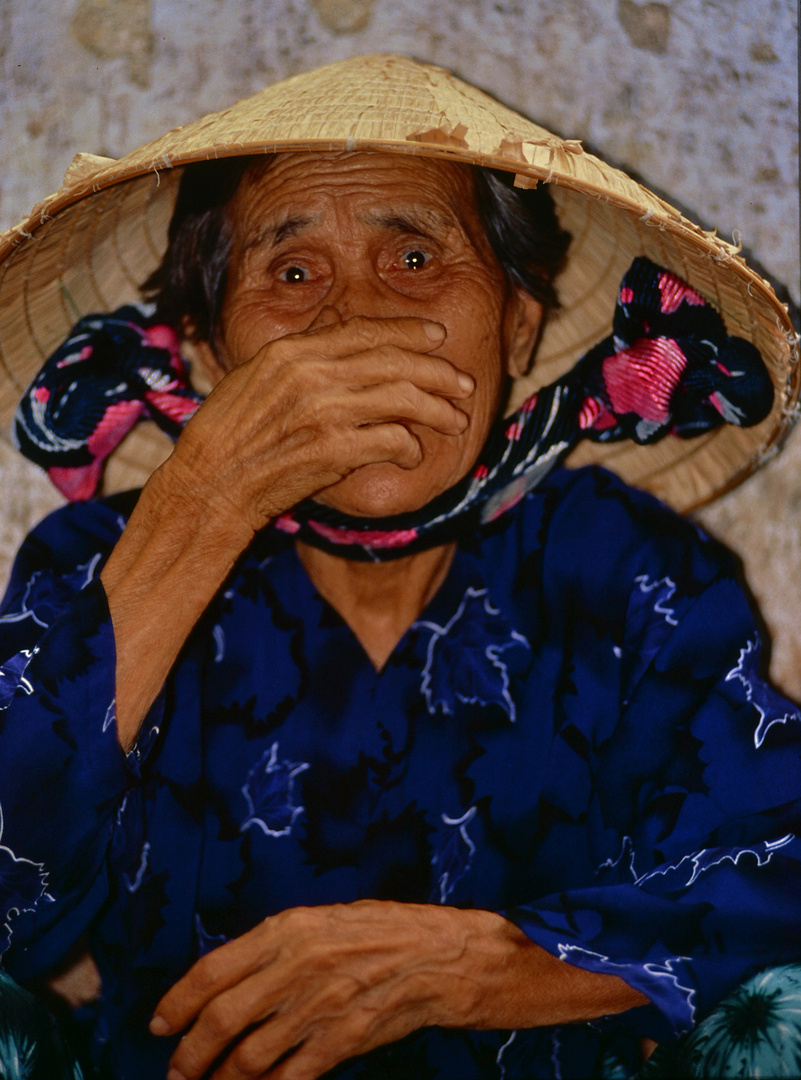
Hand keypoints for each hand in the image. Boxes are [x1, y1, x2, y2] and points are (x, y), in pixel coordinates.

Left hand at [152, 901, 517, 1079]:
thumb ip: (276, 945)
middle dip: (188, 1054)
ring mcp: (320, 1007)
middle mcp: (297, 966)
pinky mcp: (343, 1040)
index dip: (177, 1001)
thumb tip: (229, 977)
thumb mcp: (322, 918)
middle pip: (221, 1019)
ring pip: (248, 1057)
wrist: (442, 954)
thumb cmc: (382, 930)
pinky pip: (288, 1076)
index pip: (213, 969)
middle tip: (176, 1071)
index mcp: (288, 929)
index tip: (160, 1022)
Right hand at [165, 314, 473, 531]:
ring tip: (456, 421)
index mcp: (291, 351)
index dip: (409, 331)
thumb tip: (335, 331)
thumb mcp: (254, 378)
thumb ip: (299, 356)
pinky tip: (413, 455)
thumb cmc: (228, 435)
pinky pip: (392, 439)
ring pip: (403, 398)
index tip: (438, 336)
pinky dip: (410, 447)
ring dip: (438, 410)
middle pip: (395, 361)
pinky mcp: (333, 450)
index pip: (366, 331)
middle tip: (464, 385)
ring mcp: (323, 411)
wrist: (209, 484)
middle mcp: (311, 373)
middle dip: (439, 372)